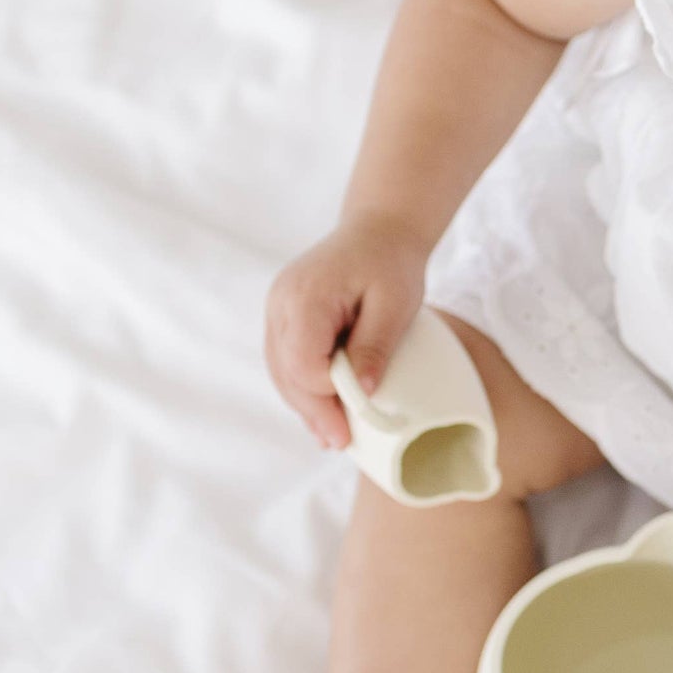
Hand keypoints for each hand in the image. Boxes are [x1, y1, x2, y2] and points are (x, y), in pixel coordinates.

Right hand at [264, 215, 428, 447]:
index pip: (304, 364)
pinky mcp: (284, 316)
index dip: (327, 398)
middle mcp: (281, 303)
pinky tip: (322, 412)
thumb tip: (363, 394)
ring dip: (305, 404)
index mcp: (306, 297)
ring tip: (332, 436)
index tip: (353, 422)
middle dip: (314, 411)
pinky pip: (285, 360)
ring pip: (281, 370)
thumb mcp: (395, 304)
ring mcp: (277, 308)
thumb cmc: (391, 263)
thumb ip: (376, 346)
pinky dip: (303, 386)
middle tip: (341, 443)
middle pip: (287, 373)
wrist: (378, 230)